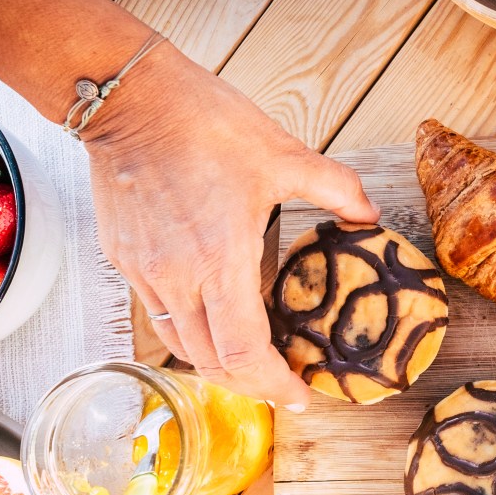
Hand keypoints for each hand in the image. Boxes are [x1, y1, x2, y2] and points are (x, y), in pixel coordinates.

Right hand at [84, 42, 377, 407]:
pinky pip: (159, 315)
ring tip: (252, 359)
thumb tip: (371, 216)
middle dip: (252, 385)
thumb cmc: (206, 124)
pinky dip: (192, 331)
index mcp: (220, 261)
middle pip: (212, 365)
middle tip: (285, 383)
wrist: (130, 99)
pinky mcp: (124, 261)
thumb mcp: (285, 154)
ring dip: (218, 363)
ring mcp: (145, 274)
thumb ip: (338, 190)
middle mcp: (177, 280)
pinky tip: (215, 315)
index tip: (302, 395)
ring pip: (181, 347)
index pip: (245, 354)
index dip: (275, 385)